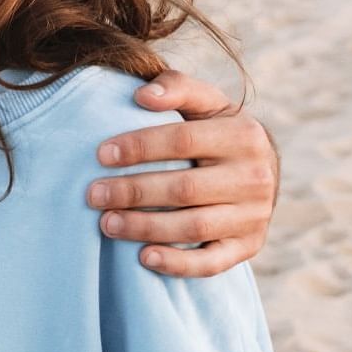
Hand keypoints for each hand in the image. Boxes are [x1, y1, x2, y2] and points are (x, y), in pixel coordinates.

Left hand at [87, 69, 278, 278]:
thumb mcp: (205, 102)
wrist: (258, 169)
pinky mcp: (248, 246)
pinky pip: (212, 263)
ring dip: (145, 228)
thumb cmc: (215, 130)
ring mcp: (253, 216)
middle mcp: (254, 177)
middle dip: (133, 192)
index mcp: (243, 135)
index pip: (183, 140)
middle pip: (184, 188)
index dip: (139, 147)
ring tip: (106, 224)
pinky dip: (178, 264)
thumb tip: (141, 95)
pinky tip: (143, 257)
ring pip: (194, 226)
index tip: (100, 154)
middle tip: (92, 194)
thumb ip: (176, 87)